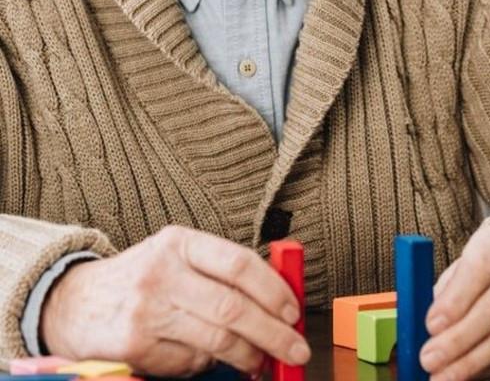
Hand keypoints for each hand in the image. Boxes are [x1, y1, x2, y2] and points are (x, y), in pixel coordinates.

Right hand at [40, 226, 309, 377]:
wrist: (76, 301)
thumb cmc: (142, 278)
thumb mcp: (177, 257)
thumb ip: (221, 271)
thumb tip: (277, 300)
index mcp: (180, 242)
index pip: (238, 263)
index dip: (273, 290)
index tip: (293, 311)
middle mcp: (163, 271)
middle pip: (233, 307)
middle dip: (273, 333)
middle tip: (295, 349)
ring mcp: (147, 308)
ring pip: (217, 339)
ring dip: (249, 356)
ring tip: (262, 361)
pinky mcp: (135, 343)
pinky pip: (189, 361)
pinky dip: (207, 364)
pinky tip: (209, 358)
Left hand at [419, 224, 489, 380]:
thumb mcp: (467, 258)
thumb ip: (448, 287)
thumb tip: (430, 326)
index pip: (479, 269)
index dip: (455, 300)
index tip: (431, 325)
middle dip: (459, 340)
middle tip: (430, 359)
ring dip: (473, 362)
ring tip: (444, 376)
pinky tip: (469, 375)